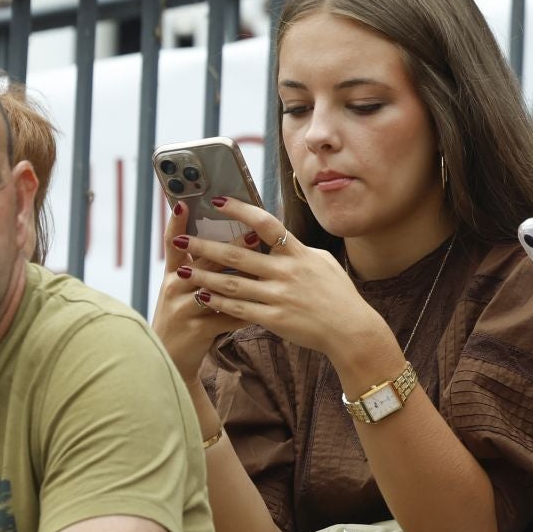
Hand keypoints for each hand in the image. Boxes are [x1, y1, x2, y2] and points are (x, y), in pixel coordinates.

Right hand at [151, 201, 257, 378]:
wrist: (170, 359)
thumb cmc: (185, 318)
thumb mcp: (185, 291)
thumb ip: (201, 269)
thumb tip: (228, 242)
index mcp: (173, 274)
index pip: (173, 244)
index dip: (175, 223)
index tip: (183, 202)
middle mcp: (174, 288)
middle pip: (202, 262)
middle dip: (227, 248)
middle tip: (251, 233)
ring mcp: (183, 309)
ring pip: (214, 288)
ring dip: (239, 277)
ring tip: (261, 268)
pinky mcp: (196, 330)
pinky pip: (225, 318)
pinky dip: (244, 312)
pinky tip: (264, 307)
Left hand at [178, 197, 384, 364]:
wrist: (351, 330)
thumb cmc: (338, 294)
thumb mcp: (322, 262)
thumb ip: (298, 250)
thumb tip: (279, 238)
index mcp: (298, 252)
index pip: (265, 223)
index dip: (240, 210)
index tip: (218, 201)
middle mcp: (286, 271)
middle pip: (237, 255)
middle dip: (206, 247)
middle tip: (181, 241)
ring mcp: (279, 296)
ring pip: (232, 284)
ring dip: (204, 275)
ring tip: (182, 270)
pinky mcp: (274, 318)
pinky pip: (239, 308)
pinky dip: (218, 302)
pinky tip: (201, 296)